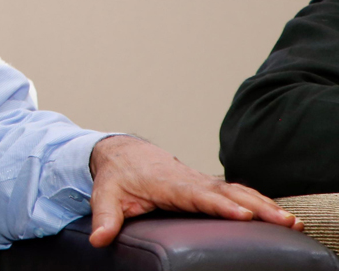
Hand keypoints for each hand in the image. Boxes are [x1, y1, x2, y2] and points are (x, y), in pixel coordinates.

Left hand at [87, 135, 303, 247]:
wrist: (122, 152)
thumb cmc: (116, 175)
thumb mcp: (105, 195)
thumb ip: (105, 217)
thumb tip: (99, 239)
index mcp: (168, 183)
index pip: (198, 195)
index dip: (220, 206)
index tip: (242, 216)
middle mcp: (190, 180)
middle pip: (228, 193)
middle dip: (257, 207)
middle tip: (284, 221)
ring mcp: (202, 182)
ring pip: (238, 191)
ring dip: (265, 205)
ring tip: (292, 222)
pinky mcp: (209, 186)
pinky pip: (238, 192)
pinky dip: (260, 201)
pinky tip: (279, 215)